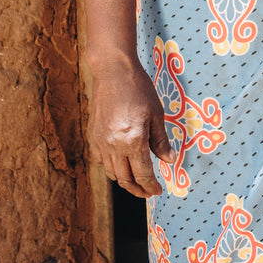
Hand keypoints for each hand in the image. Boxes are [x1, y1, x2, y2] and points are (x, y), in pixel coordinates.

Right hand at [89, 59, 176, 198]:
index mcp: (133, 140)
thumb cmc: (138, 89)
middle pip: (125, 179)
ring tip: (136, 180)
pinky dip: (111, 168)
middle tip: (148, 191)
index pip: (142, 174)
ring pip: (111, 173)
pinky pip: (101, 161)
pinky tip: (120, 164)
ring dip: (124, 180)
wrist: (113, 71)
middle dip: (138, 189)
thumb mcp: (156, 114)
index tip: (158, 191)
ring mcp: (101, 142)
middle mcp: (114, 146)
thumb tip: (169, 161)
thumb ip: (160, 141)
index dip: (151, 186)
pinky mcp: (93, 136)